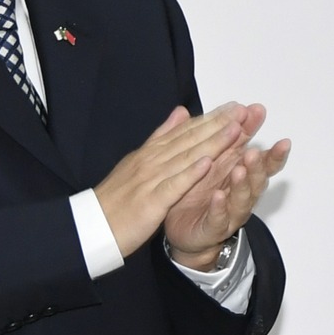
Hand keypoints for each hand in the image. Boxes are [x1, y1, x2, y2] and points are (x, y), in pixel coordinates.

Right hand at [94, 105, 246, 258]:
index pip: (185, 132)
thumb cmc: (116, 199)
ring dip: (211, 143)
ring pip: (185, 158)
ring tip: (234, 130)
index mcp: (150, 153)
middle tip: (243, 111)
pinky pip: (172, 186)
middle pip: (189, 140)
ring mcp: (150, 180)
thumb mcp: (137, 162)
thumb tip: (180, 112)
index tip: (234, 107)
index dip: (211, 118)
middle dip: (218, 124)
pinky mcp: (150, 202)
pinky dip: (190, 174)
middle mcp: (151, 161)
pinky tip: (207, 163)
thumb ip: (161, 137)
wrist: (90, 227)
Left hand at [162, 103, 290, 267]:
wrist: (182, 229)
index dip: (266, 142)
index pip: (260, 156)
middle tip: (253, 151)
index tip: (266, 125)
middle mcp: (241, 192)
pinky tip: (217, 196)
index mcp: (239, 172)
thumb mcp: (213, 158)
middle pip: (257, 178)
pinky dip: (219, 207)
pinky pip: (220, 218)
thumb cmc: (199, 192)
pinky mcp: (214, 227)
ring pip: (243, 198)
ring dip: (243, 184)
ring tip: (239, 170)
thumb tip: (236, 106)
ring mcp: (230, 211)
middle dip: (258, 164)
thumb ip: (224, 135)